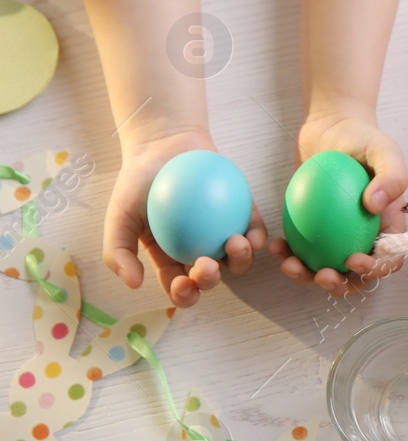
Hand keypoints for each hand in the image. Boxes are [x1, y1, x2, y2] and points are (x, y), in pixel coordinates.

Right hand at [102, 129, 266, 308]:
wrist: (162, 145)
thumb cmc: (137, 183)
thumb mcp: (118, 216)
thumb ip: (118, 251)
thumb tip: (134, 284)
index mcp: (170, 259)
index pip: (180, 287)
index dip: (184, 295)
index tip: (182, 283)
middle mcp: (199, 251)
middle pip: (211, 277)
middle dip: (211, 280)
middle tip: (207, 264)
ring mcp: (222, 234)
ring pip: (238, 259)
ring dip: (241, 261)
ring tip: (235, 245)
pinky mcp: (244, 214)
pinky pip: (254, 231)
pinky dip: (257, 237)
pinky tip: (253, 236)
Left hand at [269, 111, 406, 293]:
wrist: (331, 126)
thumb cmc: (363, 138)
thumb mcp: (385, 150)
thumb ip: (391, 177)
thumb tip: (373, 206)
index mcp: (388, 227)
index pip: (388, 259)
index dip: (374, 270)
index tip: (352, 259)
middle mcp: (364, 236)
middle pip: (356, 275)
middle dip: (339, 284)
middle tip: (321, 274)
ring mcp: (337, 236)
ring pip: (325, 268)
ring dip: (308, 276)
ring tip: (290, 264)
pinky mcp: (312, 229)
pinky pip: (302, 249)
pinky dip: (289, 253)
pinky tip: (276, 246)